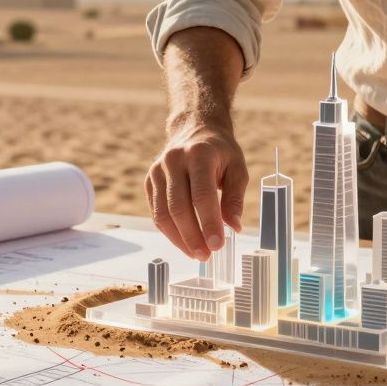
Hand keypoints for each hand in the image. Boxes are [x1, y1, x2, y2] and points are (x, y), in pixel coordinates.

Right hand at [144, 117, 247, 260]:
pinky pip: (156, 212)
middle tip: (207, 256)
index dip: (209, 223)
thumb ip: (235, 197)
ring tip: (197, 254)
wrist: (194, 130)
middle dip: (192, 236)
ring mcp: (158, 170)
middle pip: (179, 207)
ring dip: (180, 239)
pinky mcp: (149, 180)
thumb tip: (234, 226)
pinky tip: (184, 243)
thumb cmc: (220, 152)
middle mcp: (174, 160)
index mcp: (199, 154)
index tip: (218, 245)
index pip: (202, 195)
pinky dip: (170, 232)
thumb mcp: (237, 167)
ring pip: (163, 213)